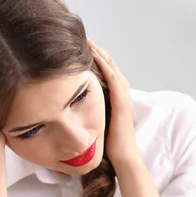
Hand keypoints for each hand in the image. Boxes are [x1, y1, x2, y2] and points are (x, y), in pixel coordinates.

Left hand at [87, 38, 139, 167]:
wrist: (124, 158)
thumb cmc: (110, 145)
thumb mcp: (96, 123)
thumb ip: (89, 113)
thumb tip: (72, 109)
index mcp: (116, 97)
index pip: (107, 72)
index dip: (96, 59)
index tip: (83, 49)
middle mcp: (122, 94)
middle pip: (110, 65)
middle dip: (97, 51)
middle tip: (85, 38)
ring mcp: (123, 97)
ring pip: (112, 68)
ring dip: (101, 54)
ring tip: (89, 41)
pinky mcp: (122, 103)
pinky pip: (114, 79)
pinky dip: (105, 66)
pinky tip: (96, 56)